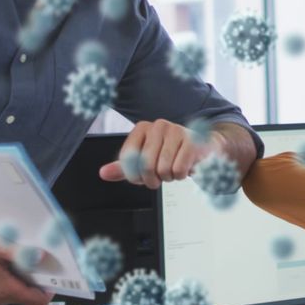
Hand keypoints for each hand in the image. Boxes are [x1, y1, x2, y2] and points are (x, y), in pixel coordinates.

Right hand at [0, 230, 55, 304]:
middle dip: (33, 282)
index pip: (37, 301)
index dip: (48, 291)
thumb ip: (22, 253)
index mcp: (5, 289)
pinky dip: (7, 281)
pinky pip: (0, 292)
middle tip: (35, 262)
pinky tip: (1, 264)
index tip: (52, 277)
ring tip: (16, 260)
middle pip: (25, 297)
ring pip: (13, 295)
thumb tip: (42, 257)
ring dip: (19, 281)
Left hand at [99, 119, 222, 188]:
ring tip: (174, 168)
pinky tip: (184, 166)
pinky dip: (181, 175)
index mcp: (142, 128)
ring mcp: (176, 130)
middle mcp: (158, 125)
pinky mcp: (192, 140)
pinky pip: (179, 169)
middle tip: (161, 175)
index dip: (135, 175)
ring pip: (163, 169)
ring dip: (169, 177)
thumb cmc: (170, 153)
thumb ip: (124, 168)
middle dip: (153, 179)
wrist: (201, 148)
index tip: (143, 175)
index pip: (128, 160)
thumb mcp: (144, 160)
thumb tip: (103, 173)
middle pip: (146, 166)